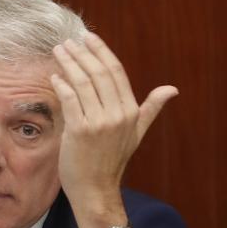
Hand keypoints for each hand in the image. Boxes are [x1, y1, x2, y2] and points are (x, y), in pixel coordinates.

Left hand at [50, 32, 177, 227]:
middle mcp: (117, 114)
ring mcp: (99, 123)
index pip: (116, 72)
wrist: (96, 189)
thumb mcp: (136, 133)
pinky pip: (69, 100)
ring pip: (82, 83)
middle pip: (99, 73)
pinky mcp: (80, 131)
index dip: (101, 52)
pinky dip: (61, 85)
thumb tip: (171, 90)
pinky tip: (55, 77)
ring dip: (69, 64)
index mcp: (131, 111)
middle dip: (82, 54)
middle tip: (68, 42)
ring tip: (59, 52)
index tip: (88, 38)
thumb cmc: (112, 161)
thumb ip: (150, 109)